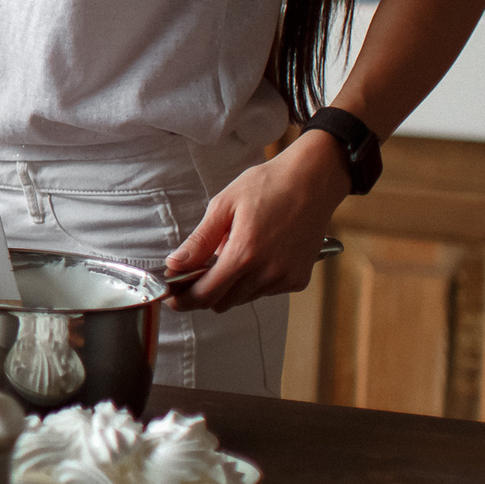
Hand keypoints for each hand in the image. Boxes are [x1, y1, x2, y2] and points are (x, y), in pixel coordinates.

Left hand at [165, 131, 349, 312]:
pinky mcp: (299, 280)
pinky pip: (266, 291)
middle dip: (204, 292)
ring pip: (244, 298)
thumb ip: (199, 241)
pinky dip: (253, 281)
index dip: (184, 299)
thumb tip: (174, 265)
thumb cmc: (266, 187)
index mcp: (244, 254)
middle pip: (223, 302)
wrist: (312, 181)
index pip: (206, 294)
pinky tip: (255, 255)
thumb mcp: (223, 205)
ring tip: (232, 252)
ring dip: (230, 285)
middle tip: (195, 272)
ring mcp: (286, 278)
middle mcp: (268, 273)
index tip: (172, 296)